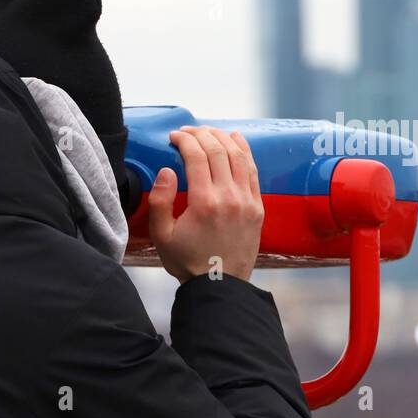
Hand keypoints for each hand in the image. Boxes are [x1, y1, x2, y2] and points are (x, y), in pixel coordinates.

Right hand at [146, 126, 263, 283]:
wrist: (220, 286)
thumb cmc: (188, 262)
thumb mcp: (162, 236)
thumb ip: (159, 201)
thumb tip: (167, 171)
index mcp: (204, 202)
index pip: (197, 156)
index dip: (184, 140)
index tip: (174, 136)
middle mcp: (229, 197)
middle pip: (218, 150)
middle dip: (201, 134)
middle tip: (188, 131)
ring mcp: (247, 201)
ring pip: (238, 156)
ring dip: (223, 138)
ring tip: (208, 131)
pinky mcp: (257, 207)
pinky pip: (253, 171)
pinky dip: (244, 151)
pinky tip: (236, 139)